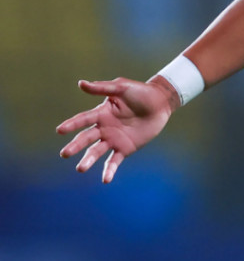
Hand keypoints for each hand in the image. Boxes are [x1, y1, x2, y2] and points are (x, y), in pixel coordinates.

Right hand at [56, 77, 176, 182]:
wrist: (161, 104)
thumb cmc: (141, 92)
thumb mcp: (122, 88)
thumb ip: (102, 88)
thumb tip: (81, 83)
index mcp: (101, 113)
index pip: (83, 119)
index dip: (72, 124)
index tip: (60, 130)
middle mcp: (104, 128)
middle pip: (86, 138)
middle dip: (75, 146)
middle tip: (65, 153)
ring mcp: (113, 139)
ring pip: (96, 151)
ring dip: (88, 160)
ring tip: (80, 169)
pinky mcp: (125, 148)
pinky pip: (114, 161)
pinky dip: (109, 170)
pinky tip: (105, 180)